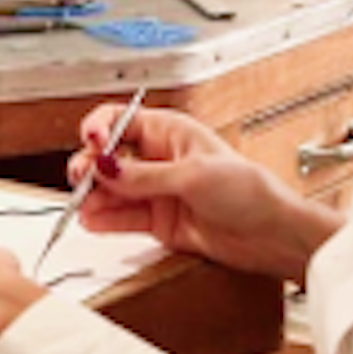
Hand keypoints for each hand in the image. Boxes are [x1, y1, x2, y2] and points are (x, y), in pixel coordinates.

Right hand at [73, 103, 333, 282]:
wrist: (270, 234)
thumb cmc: (250, 192)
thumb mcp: (193, 176)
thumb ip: (144, 176)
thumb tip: (105, 166)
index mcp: (172, 132)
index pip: (121, 119)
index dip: (100, 128)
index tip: (90, 142)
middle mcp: (160, 159)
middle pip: (108, 156)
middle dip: (91, 166)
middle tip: (82, 181)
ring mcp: (157, 190)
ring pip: (111, 189)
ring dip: (93, 195)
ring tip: (84, 205)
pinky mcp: (158, 220)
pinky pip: (122, 216)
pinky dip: (104, 218)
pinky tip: (92, 220)